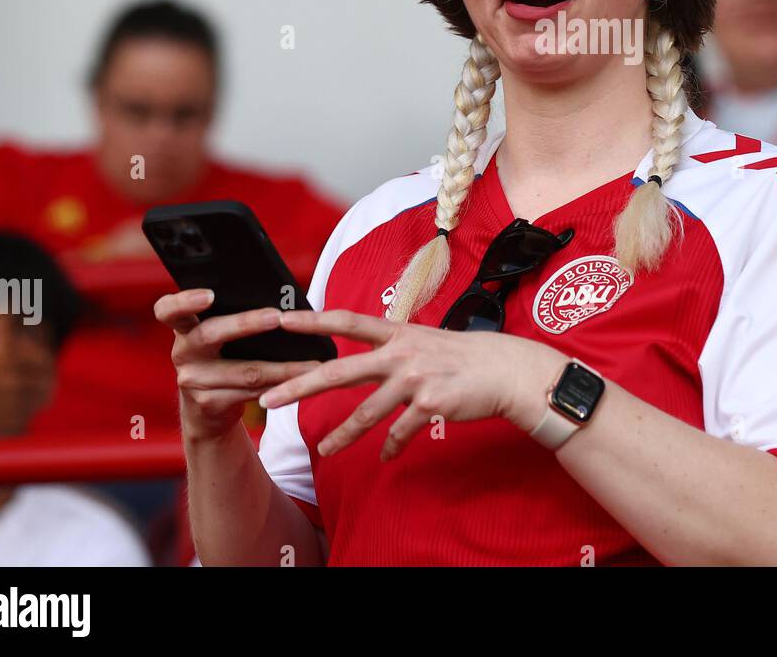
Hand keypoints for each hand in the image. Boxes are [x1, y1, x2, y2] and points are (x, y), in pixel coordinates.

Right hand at [152, 289, 324, 441]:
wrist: (207, 410)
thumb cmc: (222, 357)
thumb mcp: (218, 336)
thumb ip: (232, 315)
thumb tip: (281, 297)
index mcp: (184, 328)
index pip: (168, 310)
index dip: (184, 301)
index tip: (209, 295)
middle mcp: (183, 352)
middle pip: (210, 334)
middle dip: (246, 324)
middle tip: (276, 317)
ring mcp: (192, 381)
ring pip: (244, 371)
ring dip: (283, 367)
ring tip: (313, 363)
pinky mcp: (209, 404)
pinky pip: (251, 392)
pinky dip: (280, 386)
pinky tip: (301, 381)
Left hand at [258, 310, 563, 459]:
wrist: (507, 371)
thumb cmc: (468, 356)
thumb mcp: (428, 340)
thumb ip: (398, 347)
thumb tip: (372, 358)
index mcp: (399, 333)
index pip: (348, 322)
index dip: (313, 320)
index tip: (281, 321)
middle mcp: (401, 353)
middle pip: (340, 370)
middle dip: (300, 386)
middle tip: (269, 398)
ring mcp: (414, 378)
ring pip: (365, 412)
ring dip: (341, 435)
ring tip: (324, 450)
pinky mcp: (429, 404)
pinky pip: (399, 432)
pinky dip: (390, 446)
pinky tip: (386, 455)